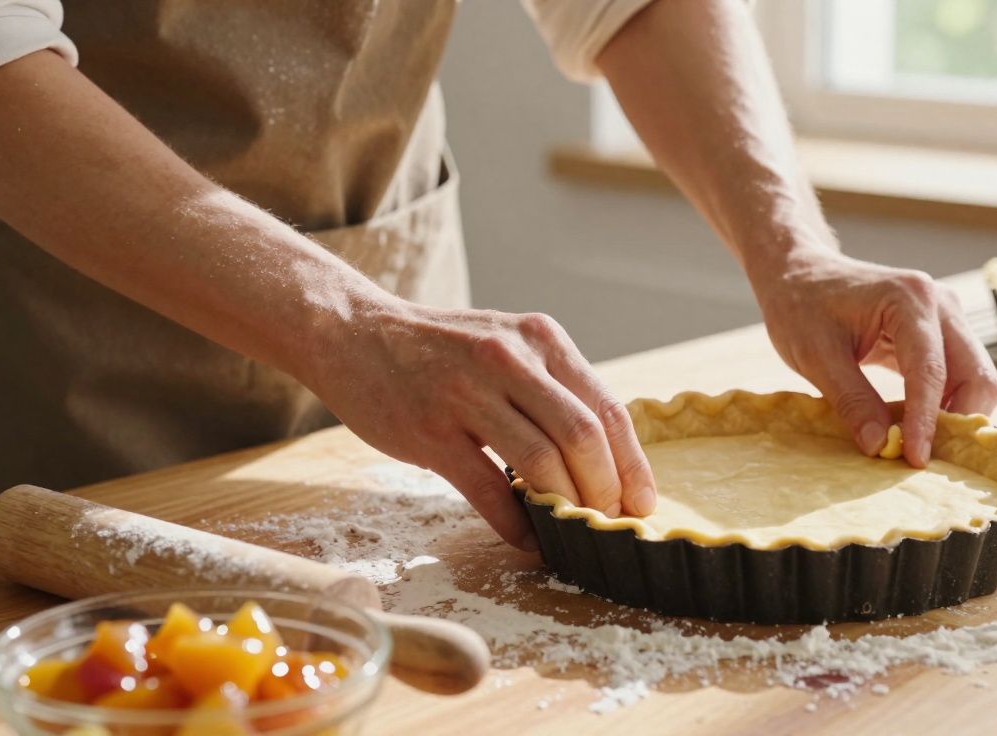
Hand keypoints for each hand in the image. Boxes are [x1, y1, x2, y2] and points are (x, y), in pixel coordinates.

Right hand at [302, 297, 657, 549]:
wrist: (354, 334)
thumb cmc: (440, 351)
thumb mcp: (506, 345)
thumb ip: (550, 387)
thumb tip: (601, 458)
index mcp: (541, 340)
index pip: (607, 407)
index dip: (632, 464)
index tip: (641, 503)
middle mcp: (510, 359)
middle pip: (583, 436)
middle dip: (605, 490)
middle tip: (609, 523)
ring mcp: (468, 393)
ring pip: (541, 461)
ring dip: (565, 507)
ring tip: (572, 531)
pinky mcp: (431, 431)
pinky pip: (487, 489)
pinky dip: (514, 523)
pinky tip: (527, 541)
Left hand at [750, 248, 996, 466]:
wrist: (800, 273)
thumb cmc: (800, 305)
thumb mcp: (815, 356)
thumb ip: (852, 400)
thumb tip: (882, 445)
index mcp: (910, 299)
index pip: (931, 371)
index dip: (926, 421)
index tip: (914, 459)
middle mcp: (940, 304)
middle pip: (976, 374)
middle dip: (958, 421)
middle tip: (925, 459)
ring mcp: (945, 317)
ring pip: (975, 378)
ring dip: (955, 415)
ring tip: (919, 446)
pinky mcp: (939, 333)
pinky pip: (958, 376)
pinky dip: (945, 405)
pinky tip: (916, 428)